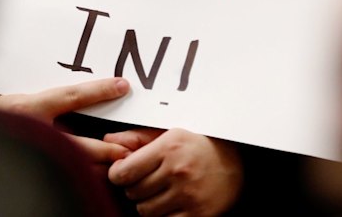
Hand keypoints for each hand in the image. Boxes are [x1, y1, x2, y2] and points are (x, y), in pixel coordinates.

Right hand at [0, 77, 130, 165]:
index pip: (71, 96)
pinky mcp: (29, 170)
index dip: (98, 91)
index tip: (122, 86)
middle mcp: (31, 133)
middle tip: (128, 149)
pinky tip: (89, 180)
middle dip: (105, 149)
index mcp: (29, 109)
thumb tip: (78, 94)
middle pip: (78, 144)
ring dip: (93, 168)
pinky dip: (75, 178)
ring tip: (115, 168)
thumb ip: (46, 100)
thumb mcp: (17, 101)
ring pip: (70, 165)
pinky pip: (58, 175)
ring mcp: (31, 155)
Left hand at [105, 127, 242, 215]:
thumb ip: (137, 138)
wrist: (233, 164)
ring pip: (145, 211)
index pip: (125, 170)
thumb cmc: (196, 146)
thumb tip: (108, 141)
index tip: (120, 173)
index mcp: (168, 147)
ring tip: (157, 192)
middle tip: (144, 181)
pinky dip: (161, 216)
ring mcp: (187, 195)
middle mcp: (177, 171)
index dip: (117, 174)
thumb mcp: (168, 133)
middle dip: (133, 188)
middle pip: (133, 192)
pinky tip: (168, 204)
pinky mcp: (195, 215)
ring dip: (146, 204)